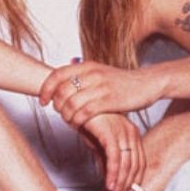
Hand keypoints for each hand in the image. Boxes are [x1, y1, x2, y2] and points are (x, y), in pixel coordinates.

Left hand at [39, 62, 164, 127]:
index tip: (43, 101)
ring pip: (71, 103)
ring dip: (66, 115)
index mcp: (86, 66)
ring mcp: (100, 87)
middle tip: (59, 113)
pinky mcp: (109, 100)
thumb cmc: (120, 82)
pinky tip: (78, 124)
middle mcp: (91, 74)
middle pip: (61, 91)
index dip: (46, 89)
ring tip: (68, 120)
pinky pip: (85, 112)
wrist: (146, 83)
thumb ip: (81, 76)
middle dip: (56, 105)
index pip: (57, 75)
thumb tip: (59, 85)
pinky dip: (77, 120)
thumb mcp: (98, 73)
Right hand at [80, 113, 144, 190]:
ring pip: (126, 164)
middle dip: (128, 186)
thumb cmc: (84, 117)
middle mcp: (130, 131)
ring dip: (120, 184)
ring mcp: (121, 131)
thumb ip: (105, 158)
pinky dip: (113, 174)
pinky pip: (115, 158)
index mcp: (130, 132)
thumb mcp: (96, 142)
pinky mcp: (110, 132)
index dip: (135, 181)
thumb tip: (109, 177)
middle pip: (135, 165)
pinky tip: (109, 185)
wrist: (72, 100)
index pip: (139, 162)